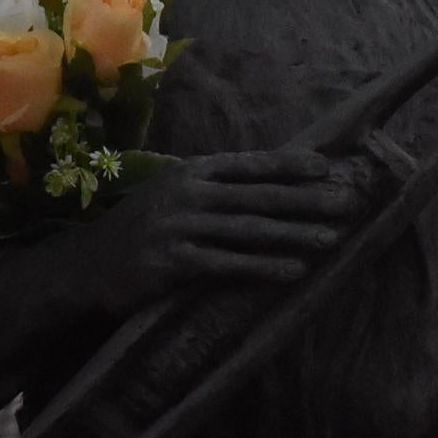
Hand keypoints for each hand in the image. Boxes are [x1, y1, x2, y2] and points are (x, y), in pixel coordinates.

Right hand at [80, 149, 371, 307]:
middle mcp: (188, 193)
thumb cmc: (144, 227)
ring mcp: (179, 226)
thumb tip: (269, 184)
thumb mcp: (174, 193)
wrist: (90, 263)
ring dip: (294, 235)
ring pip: (248, 230)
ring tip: (331, 240)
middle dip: (306, 201)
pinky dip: (264, 268)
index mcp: (192, 172)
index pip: (250, 165)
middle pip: (258, 197)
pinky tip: (293, 272)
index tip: (328, 168)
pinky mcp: (173, 262)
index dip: (289, 166)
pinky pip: (228, 264)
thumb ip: (215, 187)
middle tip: (347, 204)